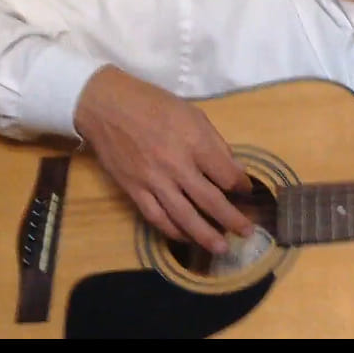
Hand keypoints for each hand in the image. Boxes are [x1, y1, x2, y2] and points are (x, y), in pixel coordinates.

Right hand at [73, 66, 253, 253]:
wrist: (106, 107)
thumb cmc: (154, 104)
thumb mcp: (193, 114)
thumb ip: (214, 143)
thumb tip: (233, 169)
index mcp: (194, 142)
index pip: (226, 174)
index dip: (241, 186)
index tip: (246, 191)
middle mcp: (176, 165)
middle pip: (210, 201)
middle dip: (232, 219)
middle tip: (247, 232)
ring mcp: (153, 181)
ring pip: (184, 217)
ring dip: (205, 236)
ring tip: (221, 248)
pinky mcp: (134, 191)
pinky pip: (157, 218)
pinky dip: (174, 231)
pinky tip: (187, 237)